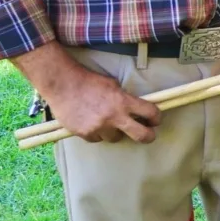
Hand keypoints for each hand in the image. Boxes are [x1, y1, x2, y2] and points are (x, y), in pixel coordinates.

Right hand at [11, 41, 160, 142]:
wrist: (62, 85)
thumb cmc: (89, 81)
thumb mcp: (113, 85)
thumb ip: (125, 98)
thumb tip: (135, 109)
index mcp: (123, 101)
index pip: (150, 112)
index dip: (156, 118)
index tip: (155, 120)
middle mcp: (113, 117)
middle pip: (142, 136)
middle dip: (149, 136)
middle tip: (148, 134)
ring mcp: (99, 127)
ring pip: (116, 138)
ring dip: (115, 132)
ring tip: (107, 121)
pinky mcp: (86, 134)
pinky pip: (98, 139)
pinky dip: (98, 133)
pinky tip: (92, 122)